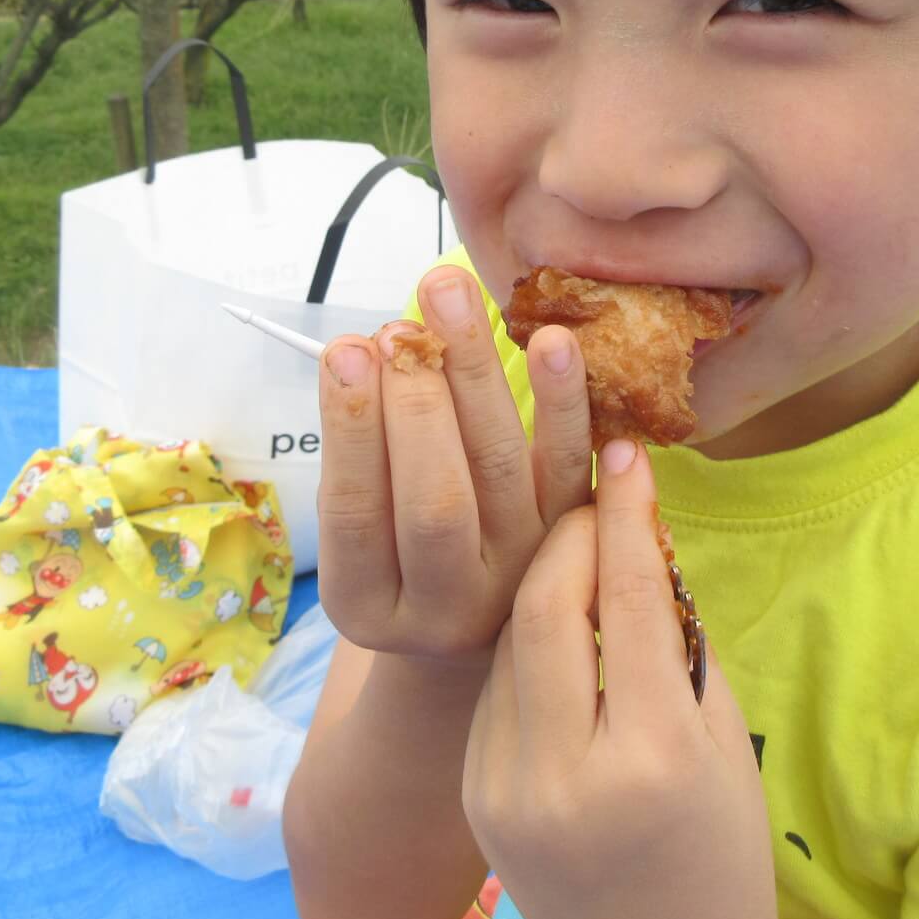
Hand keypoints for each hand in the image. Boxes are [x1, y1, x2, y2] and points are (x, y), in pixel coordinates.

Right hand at [316, 265, 596, 665]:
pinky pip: (569, 464)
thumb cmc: (400, 546)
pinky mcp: (574, 538)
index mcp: (367, 604)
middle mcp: (449, 607)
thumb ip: (358, 452)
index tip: (345, 352)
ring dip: (473, 372)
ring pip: (498, 466)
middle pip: (434, 500)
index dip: (351, 428)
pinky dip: (562, 400)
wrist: (480, 619)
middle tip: (397, 330)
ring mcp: (520, 574)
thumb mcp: (358, 528)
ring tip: (449, 298)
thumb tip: (358, 351)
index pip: (355, 513)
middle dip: (414, 403)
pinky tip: (552, 340)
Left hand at [462, 440, 775, 918]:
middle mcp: (567, 772)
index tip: (628, 452)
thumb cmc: (715, 848)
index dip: (627, 515)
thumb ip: (678, 641)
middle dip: (570, 533)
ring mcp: (507, 788)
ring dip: (544, 579)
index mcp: (650, 758)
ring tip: (579, 541)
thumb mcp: (720, 740)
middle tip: (597, 491)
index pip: (626, 601)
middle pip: (546, 607)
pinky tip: (556, 618)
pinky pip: (498, 689)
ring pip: (512, 642)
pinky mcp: (477, 795)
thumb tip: (640, 540)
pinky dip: (528, 641)